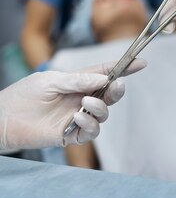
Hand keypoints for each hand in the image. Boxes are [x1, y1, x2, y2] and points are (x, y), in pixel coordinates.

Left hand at [0, 60, 145, 150]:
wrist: (5, 118)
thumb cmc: (24, 95)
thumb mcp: (51, 80)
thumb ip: (78, 80)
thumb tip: (104, 80)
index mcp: (78, 83)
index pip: (104, 74)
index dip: (123, 68)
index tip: (141, 62)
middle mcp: (81, 100)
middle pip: (109, 95)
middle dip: (117, 90)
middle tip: (116, 85)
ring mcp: (78, 117)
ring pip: (103, 114)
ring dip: (99, 107)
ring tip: (84, 103)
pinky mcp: (72, 134)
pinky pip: (91, 131)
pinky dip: (89, 123)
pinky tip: (77, 117)